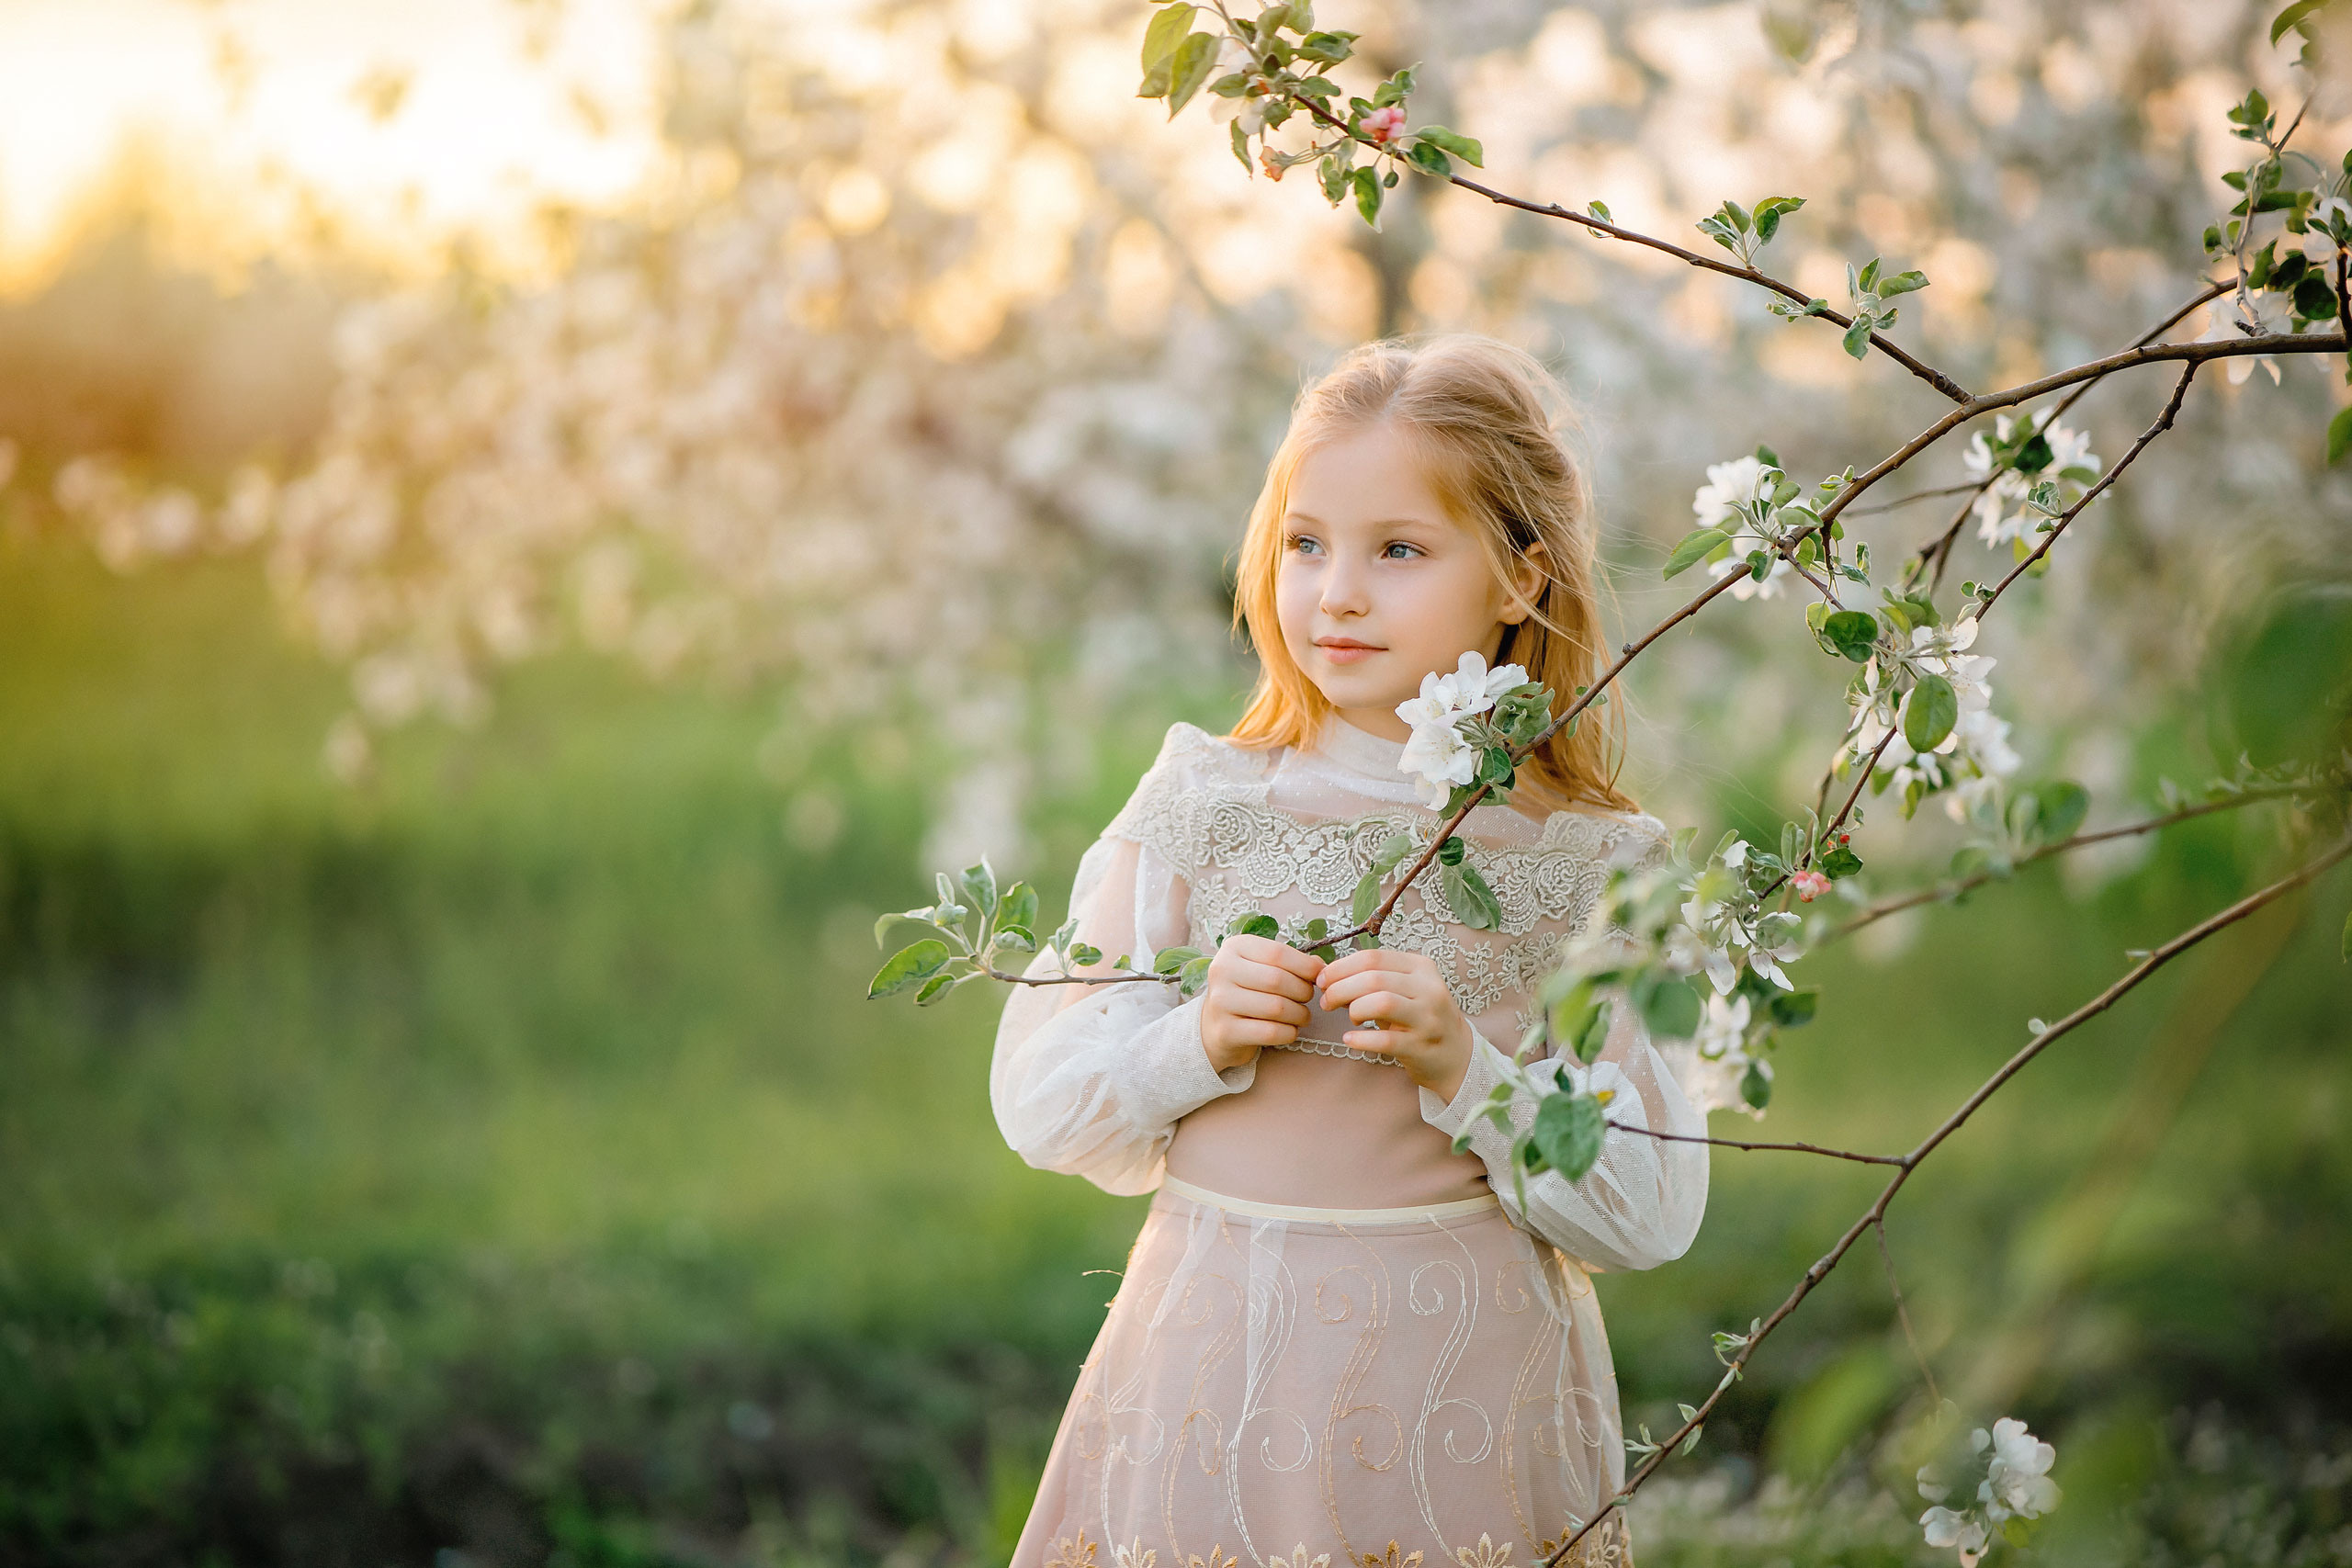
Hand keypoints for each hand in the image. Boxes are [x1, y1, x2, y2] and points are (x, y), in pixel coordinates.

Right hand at [1199, 935, 1324, 1074]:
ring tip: (1302, 1015)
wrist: (1215, 1026)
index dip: (1305, 965)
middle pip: (1278, 980)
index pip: (1278, 952)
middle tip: (1308, 998)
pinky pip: (1271, 1032)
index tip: (1319, 976)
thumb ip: (1290, 963)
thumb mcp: (1262, 967)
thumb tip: (1320, 967)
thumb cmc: (1247, 991)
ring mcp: (1220, 1002)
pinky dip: (1289, 1032)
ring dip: (1299, 1014)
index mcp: (1233, 948)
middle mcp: (1222, 971)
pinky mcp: (1226, 1031)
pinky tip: (1290, 1030)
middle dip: (1303, 991)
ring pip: (1277, 1007)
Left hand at [1315, 948, 1473, 1099]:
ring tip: (1349, 1019)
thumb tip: (1328, 973)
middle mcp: (1428, 989)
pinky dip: (1361, 1040)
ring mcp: (1427, 1019)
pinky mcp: (1421, 1047)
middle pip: (1373, 978)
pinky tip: (1349, 1040)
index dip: (1340, 967)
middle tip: (1326, 1002)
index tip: (1323, 980)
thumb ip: (1374, 978)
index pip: (1372, 957)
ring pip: (1381, 1003)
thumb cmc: (1420, 1017)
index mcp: (1421, 967)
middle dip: (1340, 989)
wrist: (1456, 1055)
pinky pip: (1384, 1040)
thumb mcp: (1405, 989)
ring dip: (1354, 1009)